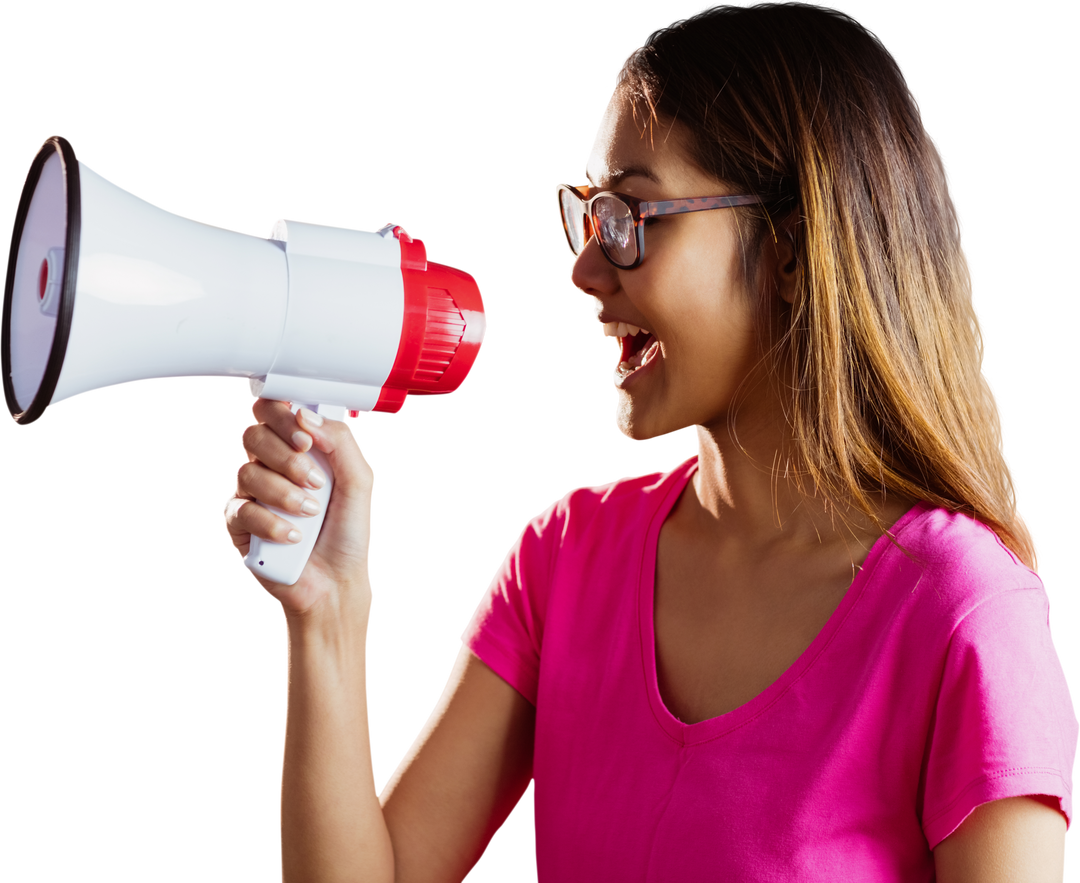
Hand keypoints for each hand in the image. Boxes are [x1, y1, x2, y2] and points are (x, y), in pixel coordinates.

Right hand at [221, 398, 376, 618]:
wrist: (337, 580)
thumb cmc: (347, 532)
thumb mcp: (360, 481)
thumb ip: (340, 440)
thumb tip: (306, 415)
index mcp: (299, 448)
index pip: (274, 411)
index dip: (283, 416)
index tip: (306, 438)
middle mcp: (272, 465)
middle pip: (253, 435)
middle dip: (286, 456)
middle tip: (314, 480)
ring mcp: (252, 493)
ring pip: (247, 472)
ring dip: (284, 493)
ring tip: (310, 513)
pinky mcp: (239, 523)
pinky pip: (240, 510)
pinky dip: (271, 523)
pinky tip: (293, 536)